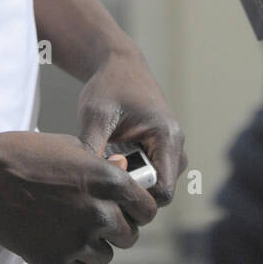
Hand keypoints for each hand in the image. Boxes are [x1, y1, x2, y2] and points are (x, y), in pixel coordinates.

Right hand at [0, 129, 157, 263]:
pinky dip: (72, 258)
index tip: (128, 209)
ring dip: (94, 245)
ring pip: (105, 256)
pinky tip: (56, 237)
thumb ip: (102, 164)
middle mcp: (99, 213)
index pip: (146, 209)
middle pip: (129, 236)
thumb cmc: (26, 154)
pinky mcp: (55, 260)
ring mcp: (77, 240)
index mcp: (107, 181)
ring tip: (72, 227)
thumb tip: (123, 171)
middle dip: (116, 228)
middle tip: (95, 218)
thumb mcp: (71, 146)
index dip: (138, 209)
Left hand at [77, 48, 186, 204]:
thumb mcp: (95, 115)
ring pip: (156, 184)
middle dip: (133, 192)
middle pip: (161, 191)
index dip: (137, 199)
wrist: (119, 64)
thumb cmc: (108, 86)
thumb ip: (92, 147)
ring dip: (133, 182)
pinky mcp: (163, 148)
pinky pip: (152, 173)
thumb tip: (86, 181)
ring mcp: (171, 147)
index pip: (163, 191)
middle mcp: (176, 145)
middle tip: (103, 182)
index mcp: (166, 137)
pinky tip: (111, 162)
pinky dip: (133, 173)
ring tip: (105, 169)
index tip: (109, 193)